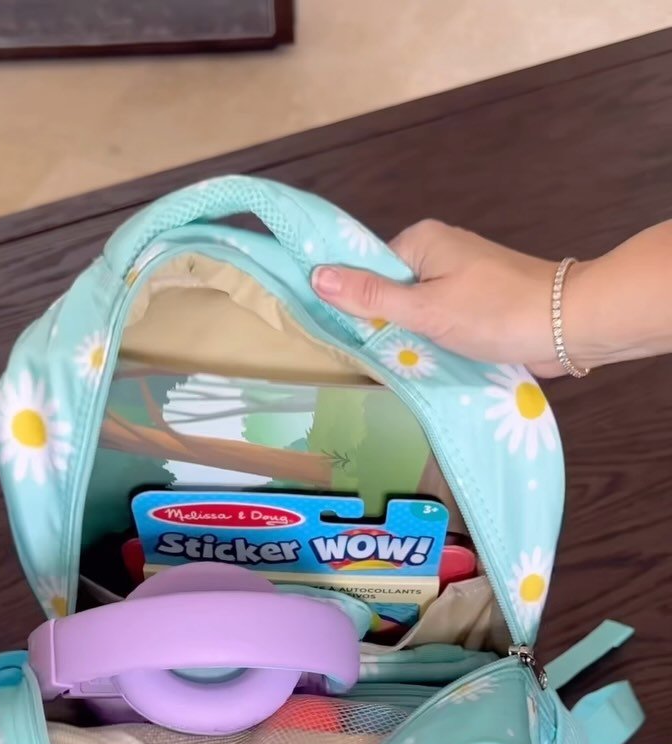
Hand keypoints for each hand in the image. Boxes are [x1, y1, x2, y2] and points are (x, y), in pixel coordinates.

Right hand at [312, 220, 580, 377]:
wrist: (567, 325)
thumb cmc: (496, 312)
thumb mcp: (425, 308)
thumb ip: (371, 296)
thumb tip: (317, 276)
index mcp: (422, 239)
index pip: (368, 270)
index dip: (356, 303)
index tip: (351, 335)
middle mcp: (440, 251)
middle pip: (391, 292)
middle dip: (387, 324)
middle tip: (384, 355)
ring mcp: (461, 277)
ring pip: (417, 311)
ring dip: (414, 338)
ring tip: (411, 363)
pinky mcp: (478, 303)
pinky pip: (441, 322)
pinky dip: (436, 342)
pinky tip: (434, 362)